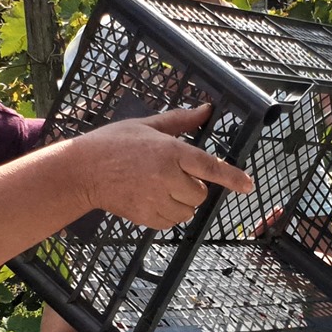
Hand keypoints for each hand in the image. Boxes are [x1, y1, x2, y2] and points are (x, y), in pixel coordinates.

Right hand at [72, 105, 253, 230]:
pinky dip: (167, 214)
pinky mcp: (146, 217)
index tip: (248, 185)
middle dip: (193, 186)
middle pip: (200, 193)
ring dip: (181, 202)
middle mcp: (167, 177)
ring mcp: (157, 200)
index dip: (232, 177)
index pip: (210, 167)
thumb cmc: (113, 143)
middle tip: (170, 175)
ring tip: (158, 187)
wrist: (82, 170)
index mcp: (171, 151)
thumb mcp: (148, 125)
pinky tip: (150, 199)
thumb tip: (206, 109)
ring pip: (187, 210)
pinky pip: (171, 222)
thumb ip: (181, 121)